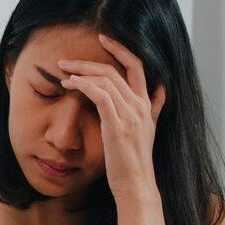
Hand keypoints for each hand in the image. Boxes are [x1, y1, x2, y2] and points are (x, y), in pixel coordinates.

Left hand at [57, 33, 165, 200]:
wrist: (137, 185)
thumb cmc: (135, 162)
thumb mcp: (150, 130)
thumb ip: (155, 107)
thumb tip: (161, 90)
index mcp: (147, 105)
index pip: (137, 66)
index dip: (121, 49)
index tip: (103, 38)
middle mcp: (140, 105)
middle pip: (115, 69)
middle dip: (88, 61)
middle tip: (67, 60)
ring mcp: (130, 114)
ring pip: (105, 79)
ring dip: (80, 72)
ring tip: (63, 73)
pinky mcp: (117, 124)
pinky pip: (99, 94)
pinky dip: (83, 85)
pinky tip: (70, 84)